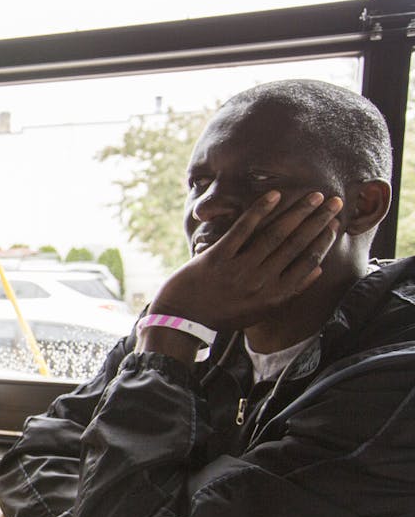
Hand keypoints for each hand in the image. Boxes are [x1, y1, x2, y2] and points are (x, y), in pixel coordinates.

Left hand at [150, 190, 341, 333]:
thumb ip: (287, 293)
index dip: (324, 241)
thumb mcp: (259, 312)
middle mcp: (260, 283)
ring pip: (276, 235)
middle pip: (297, 245)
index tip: (336, 224)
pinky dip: (259, 211)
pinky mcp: (217, 258)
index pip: (309, 263)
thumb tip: (318, 270)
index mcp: (273, 297)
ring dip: (298, 212)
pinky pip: (242, 230)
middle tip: (336, 201)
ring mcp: (238, 270)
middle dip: (319, 220)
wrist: (180, 321)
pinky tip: (275, 195)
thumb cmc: (221, 315)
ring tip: (314, 195)